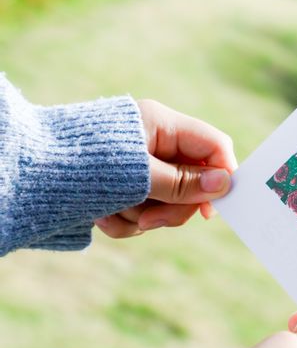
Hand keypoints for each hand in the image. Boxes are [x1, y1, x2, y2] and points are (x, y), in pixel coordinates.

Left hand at [95, 99, 236, 237]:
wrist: (21, 176)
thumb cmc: (81, 165)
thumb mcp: (138, 175)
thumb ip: (184, 182)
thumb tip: (225, 183)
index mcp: (161, 125)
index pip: (212, 145)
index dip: (222, 172)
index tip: (217, 205)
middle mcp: (153, 145)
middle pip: (192, 180)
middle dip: (172, 206)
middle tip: (150, 222)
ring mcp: (138, 169)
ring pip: (166, 201)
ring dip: (142, 216)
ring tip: (112, 212)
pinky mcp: (123, 189)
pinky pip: (142, 212)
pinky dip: (124, 220)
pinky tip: (100, 217)